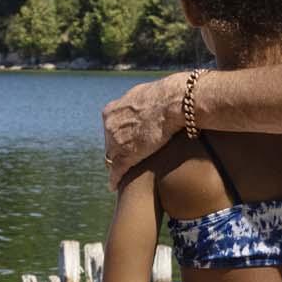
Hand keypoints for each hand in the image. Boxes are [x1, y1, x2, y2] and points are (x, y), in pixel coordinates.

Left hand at [101, 73, 184, 189]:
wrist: (171, 103)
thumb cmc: (162, 96)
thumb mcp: (141, 94)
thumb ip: (134, 104)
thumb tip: (138, 102)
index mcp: (111, 112)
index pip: (110, 128)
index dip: (117, 136)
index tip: (123, 141)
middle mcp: (110, 127)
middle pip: (110, 144)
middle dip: (117, 150)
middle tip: (126, 157)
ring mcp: (117, 143)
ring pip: (112, 159)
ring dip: (117, 166)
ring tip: (121, 174)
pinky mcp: (127, 157)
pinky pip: (117, 172)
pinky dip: (115, 180)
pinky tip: (114, 186)